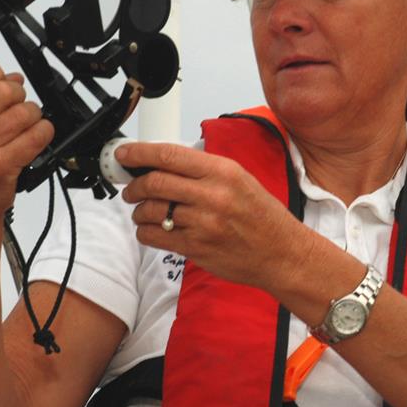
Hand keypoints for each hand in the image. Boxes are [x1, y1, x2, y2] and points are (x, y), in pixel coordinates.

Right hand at [0, 61, 53, 224]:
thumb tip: (12, 77)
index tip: (0, 81)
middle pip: (3, 90)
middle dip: (17, 95)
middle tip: (14, 107)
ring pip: (24, 111)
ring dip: (32, 115)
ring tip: (22, 127)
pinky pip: (37, 134)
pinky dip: (43, 132)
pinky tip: (34, 137)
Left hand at [119, 142, 311, 290]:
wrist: (282, 253)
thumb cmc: (262, 215)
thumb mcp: (240, 179)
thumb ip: (203, 170)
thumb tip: (163, 162)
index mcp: (223, 172)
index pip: (169, 156)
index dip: (139, 153)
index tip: (124, 154)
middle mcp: (212, 196)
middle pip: (154, 182)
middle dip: (134, 184)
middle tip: (130, 186)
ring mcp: (203, 224)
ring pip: (151, 211)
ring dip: (138, 210)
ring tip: (142, 210)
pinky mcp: (196, 248)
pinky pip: (155, 237)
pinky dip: (145, 231)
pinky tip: (151, 229)